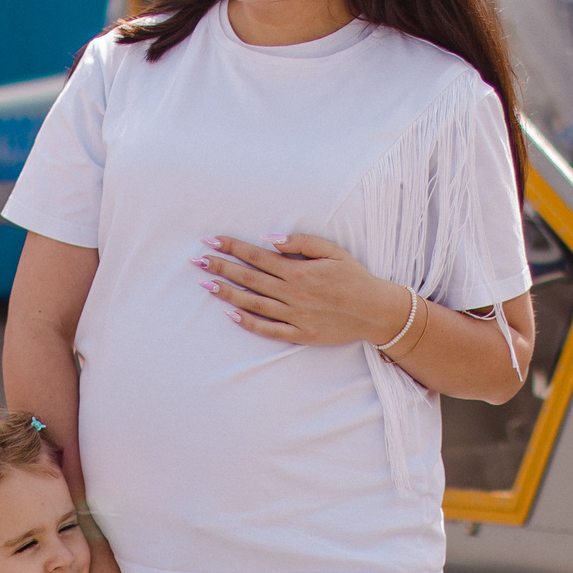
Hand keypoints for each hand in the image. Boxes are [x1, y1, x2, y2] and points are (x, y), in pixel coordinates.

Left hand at [197, 233, 413, 349]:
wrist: (376, 311)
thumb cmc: (354, 277)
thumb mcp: (333, 251)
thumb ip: (301, 242)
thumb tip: (269, 238)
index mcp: (299, 270)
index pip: (257, 256)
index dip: (232, 247)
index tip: (211, 240)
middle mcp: (293, 293)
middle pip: (249, 278)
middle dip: (221, 268)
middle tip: (197, 260)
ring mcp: (295, 315)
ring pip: (253, 303)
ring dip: (227, 293)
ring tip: (205, 285)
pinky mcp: (299, 334)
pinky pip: (268, 329)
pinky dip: (248, 322)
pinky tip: (230, 313)